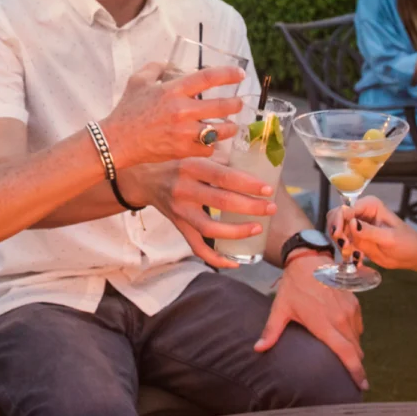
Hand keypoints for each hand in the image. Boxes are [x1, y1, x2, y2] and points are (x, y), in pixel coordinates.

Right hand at [99, 62, 243, 166]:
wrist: (118, 141)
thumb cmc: (127, 110)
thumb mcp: (138, 81)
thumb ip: (156, 68)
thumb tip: (170, 64)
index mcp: (174, 90)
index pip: (208, 78)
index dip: (228, 74)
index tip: (239, 74)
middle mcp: (183, 111)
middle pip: (222, 106)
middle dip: (235, 104)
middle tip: (238, 103)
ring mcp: (184, 132)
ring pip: (220, 130)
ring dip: (229, 127)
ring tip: (230, 125)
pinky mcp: (183, 150)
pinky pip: (208, 148)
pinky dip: (212, 145)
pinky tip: (210, 142)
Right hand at [124, 157, 277, 269]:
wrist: (145, 177)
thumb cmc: (178, 162)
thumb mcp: (195, 153)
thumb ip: (221, 159)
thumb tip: (257, 164)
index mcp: (192, 166)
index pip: (224, 176)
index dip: (248, 184)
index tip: (268, 189)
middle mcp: (184, 188)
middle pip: (222, 202)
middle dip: (251, 207)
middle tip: (271, 208)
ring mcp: (180, 210)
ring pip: (210, 228)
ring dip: (237, 232)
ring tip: (257, 228)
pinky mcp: (178, 226)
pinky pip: (197, 247)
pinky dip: (216, 258)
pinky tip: (235, 262)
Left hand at [256, 252, 367, 390]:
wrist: (310, 259)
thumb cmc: (294, 286)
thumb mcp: (280, 308)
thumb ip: (271, 331)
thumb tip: (257, 349)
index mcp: (325, 324)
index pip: (346, 353)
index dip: (356, 371)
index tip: (361, 385)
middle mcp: (341, 319)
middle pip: (355, 350)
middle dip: (356, 365)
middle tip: (356, 380)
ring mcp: (350, 310)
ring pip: (357, 338)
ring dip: (354, 349)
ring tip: (348, 360)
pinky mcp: (355, 302)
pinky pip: (358, 325)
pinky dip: (354, 334)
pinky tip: (345, 337)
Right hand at [333, 196, 416, 270]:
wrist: (411, 255)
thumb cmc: (406, 242)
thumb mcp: (389, 238)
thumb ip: (370, 231)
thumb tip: (351, 223)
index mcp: (369, 205)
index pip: (346, 209)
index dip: (339, 221)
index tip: (339, 236)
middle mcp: (360, 211)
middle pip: (335, 216)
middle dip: (336, 231)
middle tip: (345, 246)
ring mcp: (356, 224)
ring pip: (335, 228)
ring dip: (339, 241)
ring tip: (351, 253)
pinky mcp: (355, 236)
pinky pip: (341, 240)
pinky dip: (343, 248)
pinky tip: (355, 256)